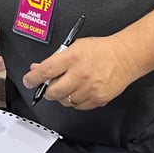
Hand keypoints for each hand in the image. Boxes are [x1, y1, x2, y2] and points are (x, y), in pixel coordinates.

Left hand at [22, 36, 136, 109]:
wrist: (125, 57)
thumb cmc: (100, 49)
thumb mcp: (74, 46)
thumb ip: (55, 58)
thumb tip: (37, 69)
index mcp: (72, 58)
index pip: (45, 71)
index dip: (32, 79)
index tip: (28, 81)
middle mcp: (80, 74)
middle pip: (53, 92)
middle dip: (47, 90)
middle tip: (49, 85)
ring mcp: (89, 89)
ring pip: (65, 101)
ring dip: (62, 96)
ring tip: (69, 85)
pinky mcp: (98, 99)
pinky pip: (78, 106)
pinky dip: (75, 101)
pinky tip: (80, 90)